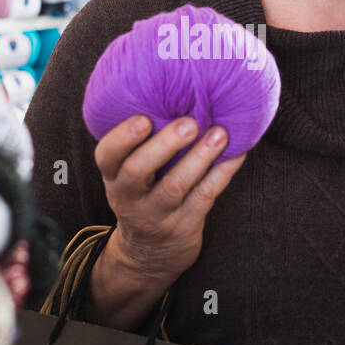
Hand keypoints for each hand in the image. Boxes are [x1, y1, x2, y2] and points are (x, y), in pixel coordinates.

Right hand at [94, 114, 245, 288]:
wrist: (149, 256)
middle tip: (188, 122)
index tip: (142, 119)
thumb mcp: (128, 177)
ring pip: (175, 186)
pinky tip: (237, 153)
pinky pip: (204, 197)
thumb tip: (172, 89)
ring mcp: (157, 215)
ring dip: (199, 158)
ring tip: (220, 133)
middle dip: (163, 145)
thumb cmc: (143, 197)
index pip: (106, 156)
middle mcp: (130, 198)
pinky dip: (222, 174)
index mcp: (113, 177)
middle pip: (138, 171)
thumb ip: (140, 145)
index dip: (122, 138)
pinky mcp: (184, 226)